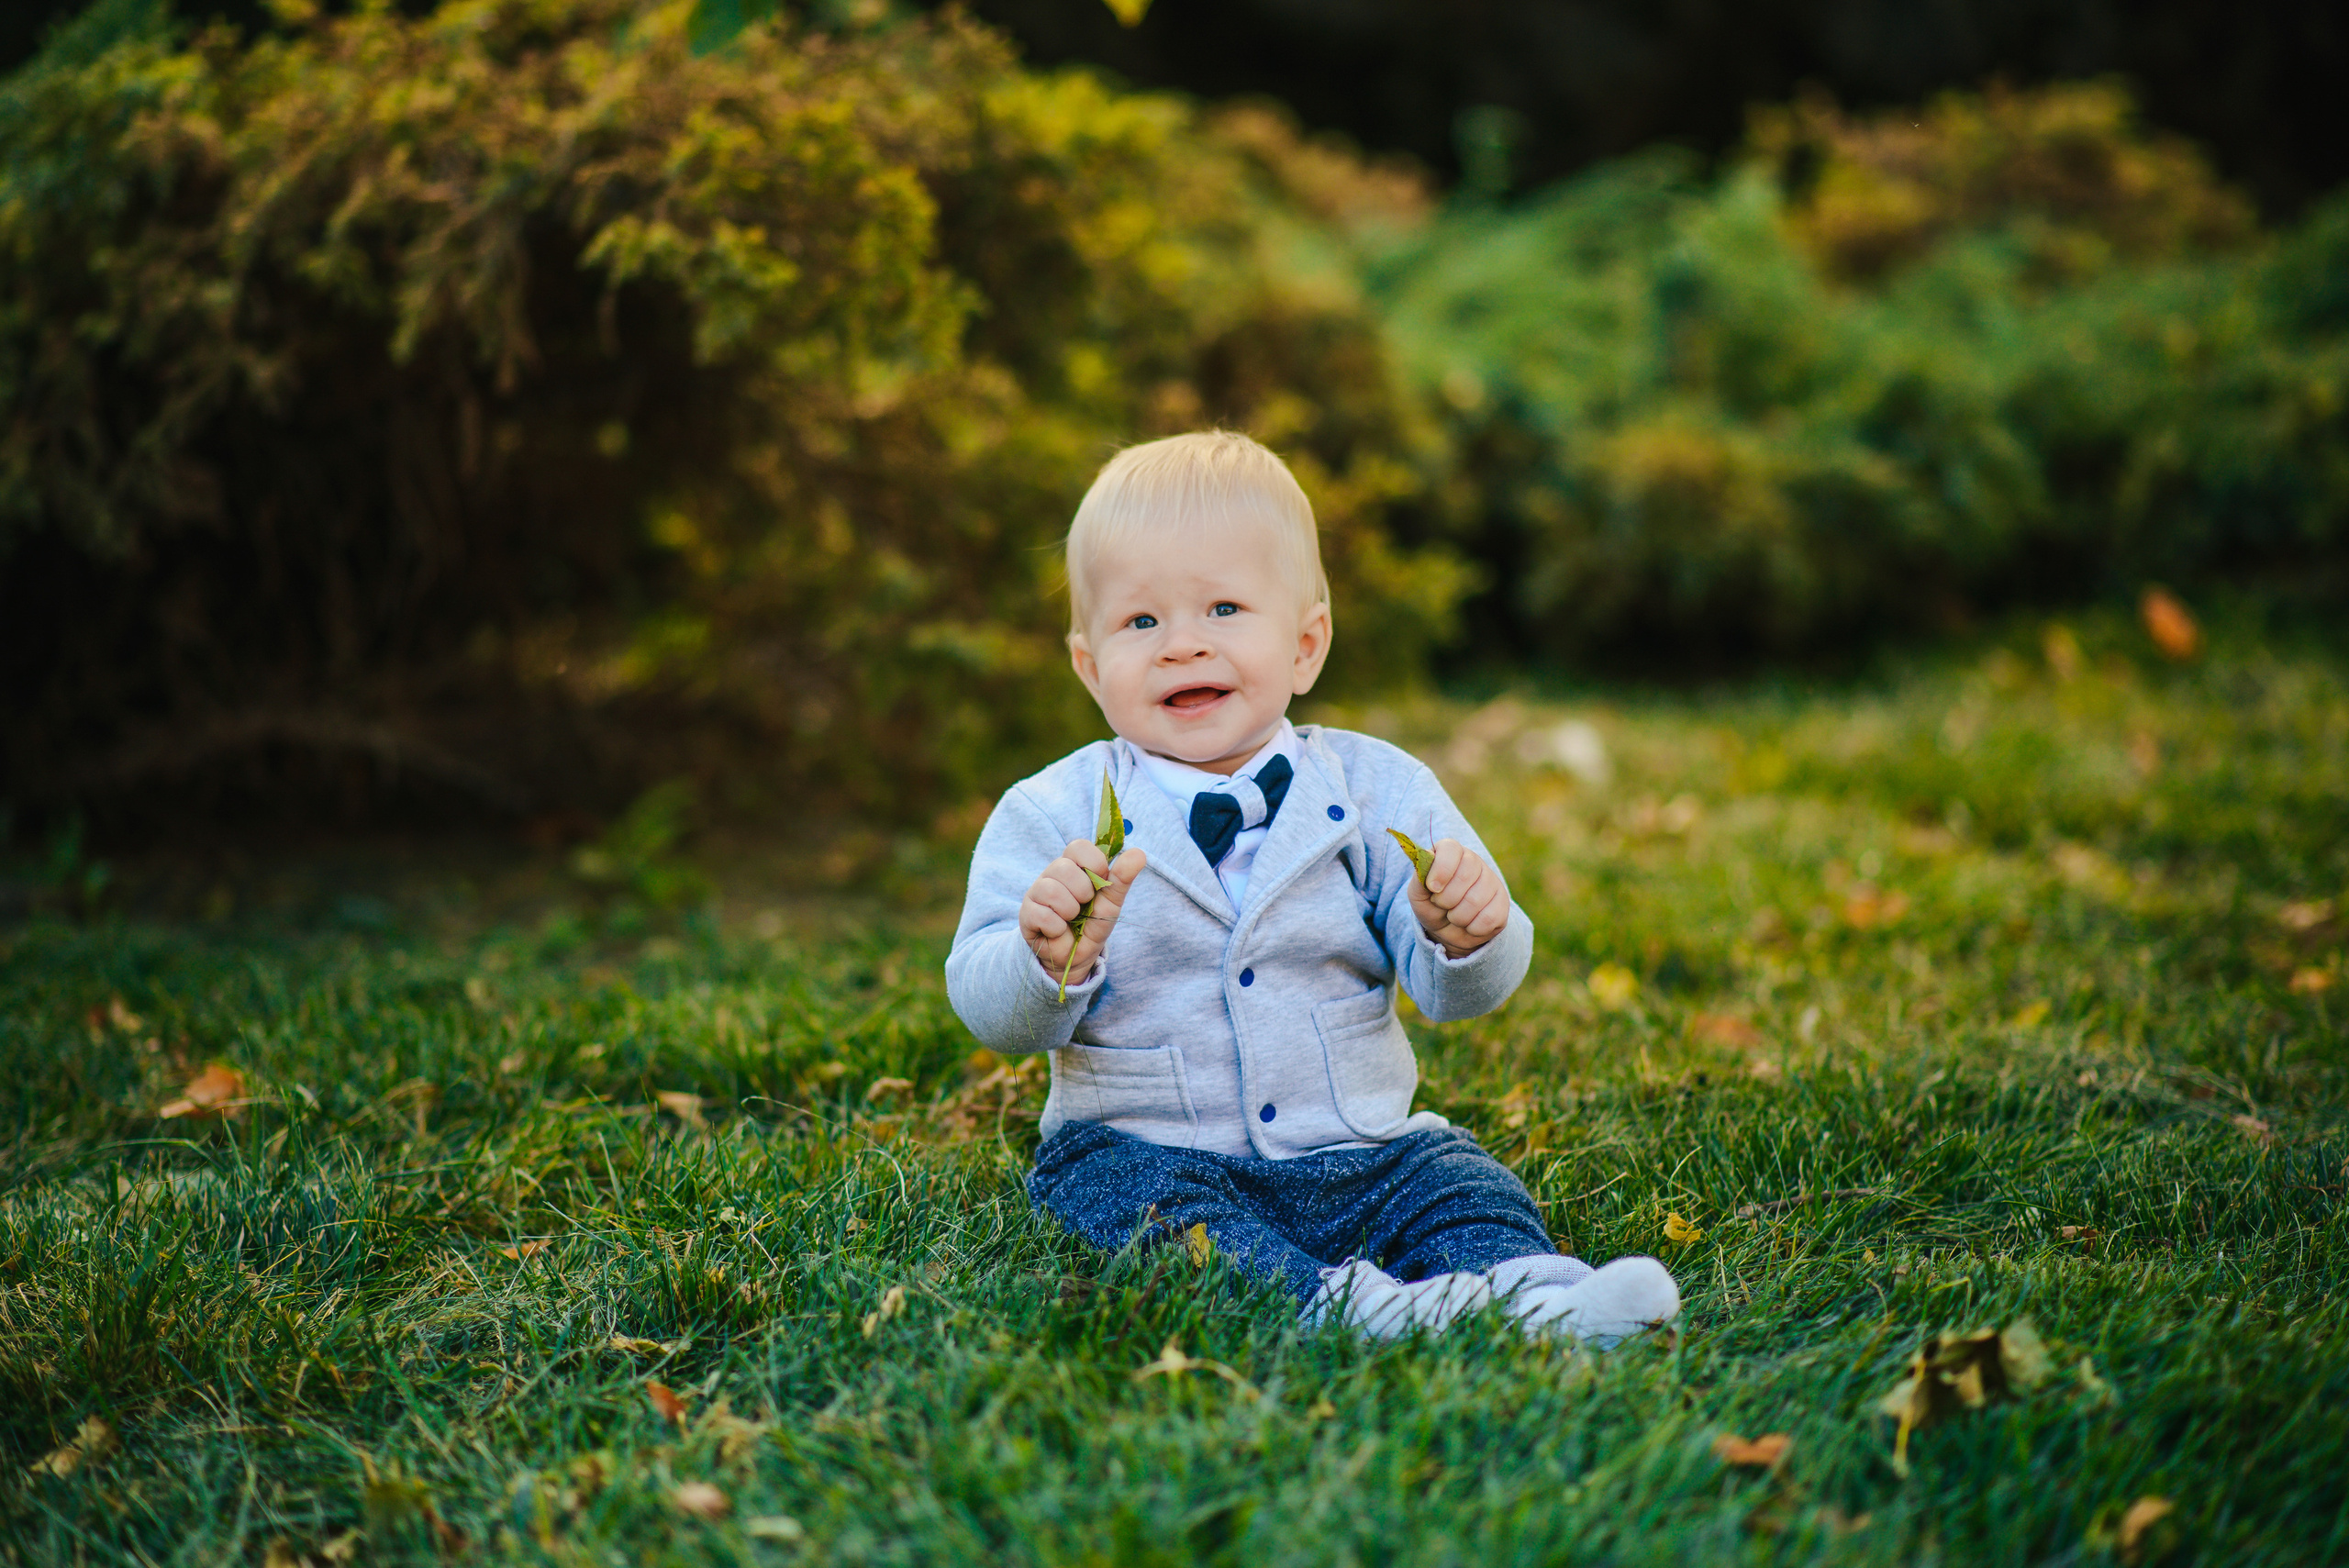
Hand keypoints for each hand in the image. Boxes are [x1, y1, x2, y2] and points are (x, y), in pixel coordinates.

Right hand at [1022, 839, 1148, 988]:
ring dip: (1070, 912)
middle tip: (1083, 907)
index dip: (1094, 864)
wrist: (1076, 957)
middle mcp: (1052, 874)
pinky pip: (1043, 915)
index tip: (1100, 883)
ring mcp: (1036, 892)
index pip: (1078, 846)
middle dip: (1083, 893)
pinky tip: (1059, 931)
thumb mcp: (1112, 901)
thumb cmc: (1092, 924)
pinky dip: (1058, 928)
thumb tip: (1139, 853)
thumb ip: (1122, 877)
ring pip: (1052, 891)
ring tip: (1071, 920)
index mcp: (1073, 865)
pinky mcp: (1027, 913)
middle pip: (1064, 868)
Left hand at [1407, 838, 1509, 958]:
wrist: (1448, 931)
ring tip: (1454, 915)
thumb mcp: (1418, 895)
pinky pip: (1489, 918)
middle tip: (1442, 905)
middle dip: (1446, 900)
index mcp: (1451, 852)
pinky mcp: (1503, 903)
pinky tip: (1469, 924)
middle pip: (1463, 877)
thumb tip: (1428, 857)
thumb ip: (1419, 878)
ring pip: (1475, 901)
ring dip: (1458, 917)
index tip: (1433, 888)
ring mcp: (1491, 881)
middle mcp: (1474, 861)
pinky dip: (1473, 928)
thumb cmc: (1432, 906)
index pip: (1450, 849)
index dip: (1441, 870)